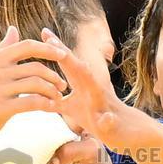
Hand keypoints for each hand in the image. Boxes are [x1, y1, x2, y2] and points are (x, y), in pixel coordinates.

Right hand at [0, 26, 67, 147]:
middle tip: (62, 85)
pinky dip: (45, 105)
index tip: (63, 54)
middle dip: (54, 76)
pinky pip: (31, 102)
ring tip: (57, 98)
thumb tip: (13, 28)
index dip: (48, 49)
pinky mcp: (0, 108)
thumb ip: (3, 48)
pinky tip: (50, 109)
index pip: (27, 46)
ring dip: (51, 91)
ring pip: (36, 84)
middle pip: (35, 66)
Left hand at [40, 28, 128, 148]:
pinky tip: (107, 119)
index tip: (44, 32)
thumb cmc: (95, 117)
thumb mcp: (71, 109)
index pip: (68, 63)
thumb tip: (39, 96)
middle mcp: (94, 88)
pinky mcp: (111, 122)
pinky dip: (108, 120)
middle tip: (49, 38)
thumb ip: (57, 101)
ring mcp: (103, 104)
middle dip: (65, 54)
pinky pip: (109, 121)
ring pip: (96, 88)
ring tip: (78, 66)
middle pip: (78, 68)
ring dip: (88, 78)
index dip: (56, 49)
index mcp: (83, 84)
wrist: (122, 131)